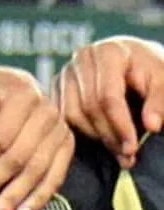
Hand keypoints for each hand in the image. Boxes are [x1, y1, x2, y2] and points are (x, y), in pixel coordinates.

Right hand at [54, 36, 163, 167]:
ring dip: (94, 137)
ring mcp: (65, 71)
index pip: (108, 96)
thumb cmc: (149, 69)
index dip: (120, 125)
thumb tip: (152, 126)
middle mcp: (81, 58)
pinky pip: (61, 115)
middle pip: (88, 107)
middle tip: (127, 157)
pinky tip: (99, 141)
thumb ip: (160, 101)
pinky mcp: (56, 84)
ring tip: (116, 151)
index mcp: (108, 52)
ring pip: (71, 114)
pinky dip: (79, 132)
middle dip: (109, 136)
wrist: (131, 57)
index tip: (133, 149)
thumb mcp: (163, 80)